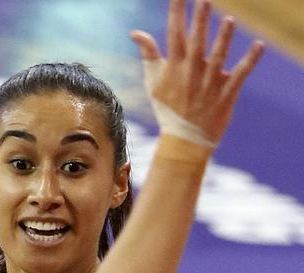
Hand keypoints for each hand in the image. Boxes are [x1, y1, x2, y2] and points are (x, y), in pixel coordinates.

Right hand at [131, 0, 263, 143]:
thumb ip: (148, 54)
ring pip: (217, 58)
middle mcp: (191, 74)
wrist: (184, 138)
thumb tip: (135, 33)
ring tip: (229, 21)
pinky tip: (259, 46)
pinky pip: (239, 75)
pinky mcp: (225, 94)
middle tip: (204, 1)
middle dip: (200, 22)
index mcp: (174, 68)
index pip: (174, 35)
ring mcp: (209, 84)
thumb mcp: (153, 81)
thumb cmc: (168, 107)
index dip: (177, 14)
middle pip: (196, 43)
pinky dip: (249, 61)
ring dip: (223, 40)